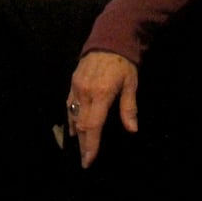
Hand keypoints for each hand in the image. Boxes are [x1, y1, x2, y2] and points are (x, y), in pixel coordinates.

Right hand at [66, 50, 137, 167]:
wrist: (108, 39)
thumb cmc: (123, 63)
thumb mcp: (131, 83)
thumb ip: (129, 107)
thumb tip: (132, 129)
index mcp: (102, 94)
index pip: (93, 125)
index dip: (91, 145)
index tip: (89, 160)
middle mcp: (86, 93)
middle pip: (81, 125)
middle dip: (83, 145)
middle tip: (85, 161)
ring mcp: (77, 88)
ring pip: (73, 117)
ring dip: (77, 134)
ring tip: (81, 149)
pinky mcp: (72, 83)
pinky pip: (69, 105)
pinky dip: (71, 119)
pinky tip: (74, 129)